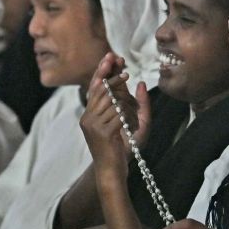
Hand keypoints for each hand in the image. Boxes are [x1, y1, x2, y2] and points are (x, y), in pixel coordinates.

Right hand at [80, 53, 150, 182]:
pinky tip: (129, 124)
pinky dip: (126, 115)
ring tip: (131, 116)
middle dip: (113, 76)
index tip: (112, 56)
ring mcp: (93, 124)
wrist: (113, 171)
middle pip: (102, 89)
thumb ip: (140, 103)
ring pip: (111, 100)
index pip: (95, 86)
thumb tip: (140, 82)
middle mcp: (88, 117)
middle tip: (124, 68)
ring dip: (124, 102)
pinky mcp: (101, 132)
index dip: (102, 70)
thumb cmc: (124, 149)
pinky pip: (117, 114)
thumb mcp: (136, 122)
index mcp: (91, 114)